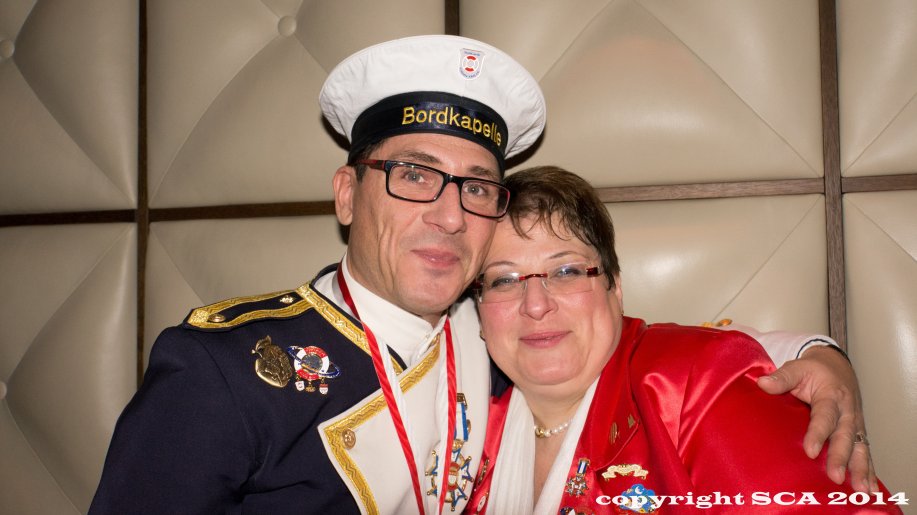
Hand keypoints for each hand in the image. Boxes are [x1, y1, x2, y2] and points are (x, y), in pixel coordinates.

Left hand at [756, 345, 876, 491]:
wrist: (836, 366)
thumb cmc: (814, 370)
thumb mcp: (797, 368)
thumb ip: (781, 378)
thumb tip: (763, 383)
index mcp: (831, 395)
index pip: (825, 416)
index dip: (818, 433)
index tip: (810, 450)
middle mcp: (847, 411)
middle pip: (844, 436)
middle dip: (840, 458)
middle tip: (835, 476)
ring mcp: (854, 423)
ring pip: (860, 447)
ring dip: (860, 469)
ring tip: (860, 490)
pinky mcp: (857, 432)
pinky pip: (865, 453)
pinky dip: (869, 471)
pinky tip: (868, 489)